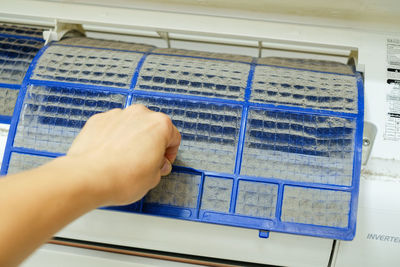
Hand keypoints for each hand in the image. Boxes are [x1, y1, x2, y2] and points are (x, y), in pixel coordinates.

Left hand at [66, 104, 180, 205]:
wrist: (88, 178)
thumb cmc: (121, 178)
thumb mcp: (153, 179)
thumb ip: (159, 167)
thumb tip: (156, 164)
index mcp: (159, 125)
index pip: (174, 136)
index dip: (170, 153)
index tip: (163, 162)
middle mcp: (139, 114)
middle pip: (152, 127)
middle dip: (151, 143)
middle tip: (145, 162)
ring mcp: (117, 115)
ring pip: (130, 126)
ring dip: (131, 139)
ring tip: (124, 160)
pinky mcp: (98, 120)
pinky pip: (111, 127)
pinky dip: (113, 138)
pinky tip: (110, 155)